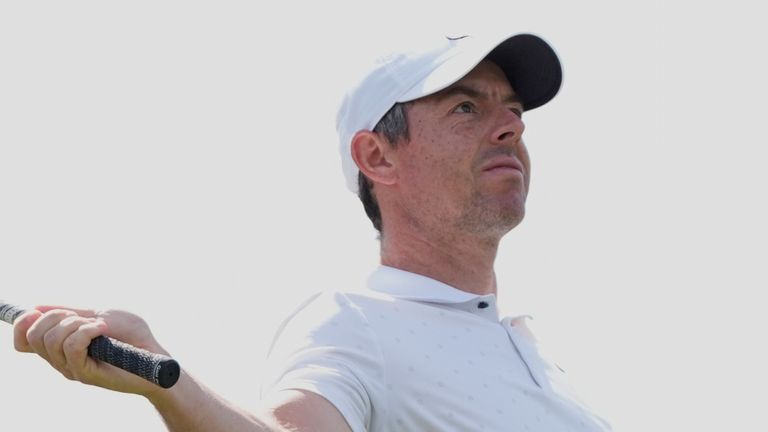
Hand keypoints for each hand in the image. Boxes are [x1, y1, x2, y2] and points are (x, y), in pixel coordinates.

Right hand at [13, 306, 169, 397]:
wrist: (155, 354)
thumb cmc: (132, 334)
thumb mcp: (98, 315)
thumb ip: (70, 314)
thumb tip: (37, 307)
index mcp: (60, 345)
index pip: (23, 340)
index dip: (23, 323)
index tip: (37, 311)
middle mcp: (61, 360)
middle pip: (34, 336)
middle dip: (56, 316)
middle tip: (83, 317)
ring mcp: (72, 368)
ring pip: (52, 340)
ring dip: (76, 323)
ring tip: (100, 326)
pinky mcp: (85, 374)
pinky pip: (72, 347)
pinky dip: (87, 331)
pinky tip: (104, 330)